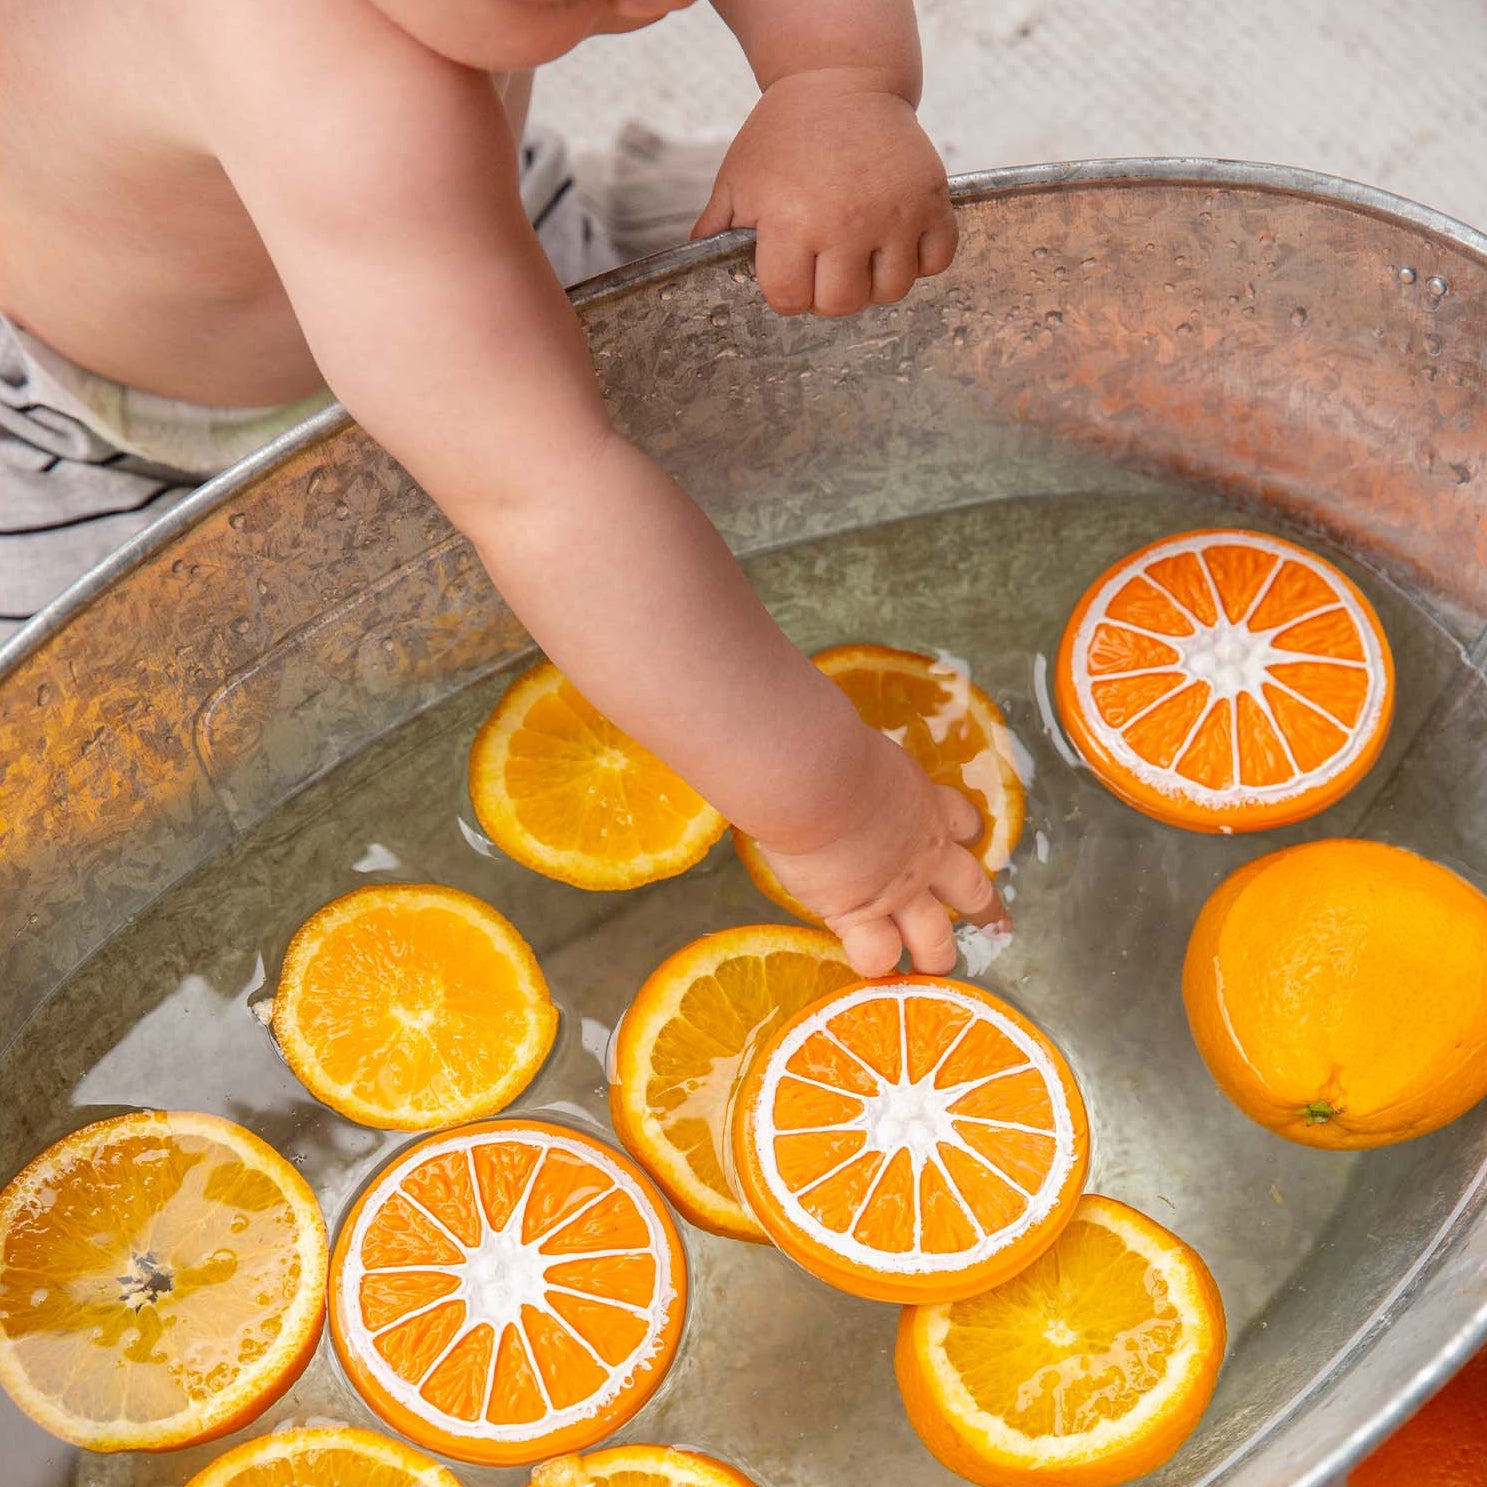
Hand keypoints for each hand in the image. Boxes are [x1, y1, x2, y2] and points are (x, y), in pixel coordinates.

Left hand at [692, 68, 956, 316]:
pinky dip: (919, 260)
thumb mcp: (739, 179)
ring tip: (860, 253)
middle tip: (825, 263)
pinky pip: (936, 261)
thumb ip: (718, 229)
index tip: (789, 271)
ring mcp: (895, 212)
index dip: (787, 292)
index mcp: (791, 220)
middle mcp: (847, 221)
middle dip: (829, 292)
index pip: (791, 301)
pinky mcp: (932, 200)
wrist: (841, 79)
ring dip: (874, 281)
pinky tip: (896, 241)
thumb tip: (696, 268)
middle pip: (843, 304)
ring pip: (891, 291)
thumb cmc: (784, 134)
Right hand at [755, 731, 1004, 977]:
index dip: (967, 832)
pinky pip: (878, 954)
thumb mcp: (868, 755)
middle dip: (983, 909)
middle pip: (971, 889)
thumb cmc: (834, 753)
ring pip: (935, 938)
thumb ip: (866, 772)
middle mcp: (924, 854)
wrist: (817, 782)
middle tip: (996, 927)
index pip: (963, 821)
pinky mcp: (861, 916)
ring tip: (935, 970)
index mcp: (928, 805)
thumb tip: (837, 760)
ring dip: (938, 956)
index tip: (969, 837)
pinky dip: (876, 962)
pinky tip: (869, 965)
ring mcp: (898, 892)